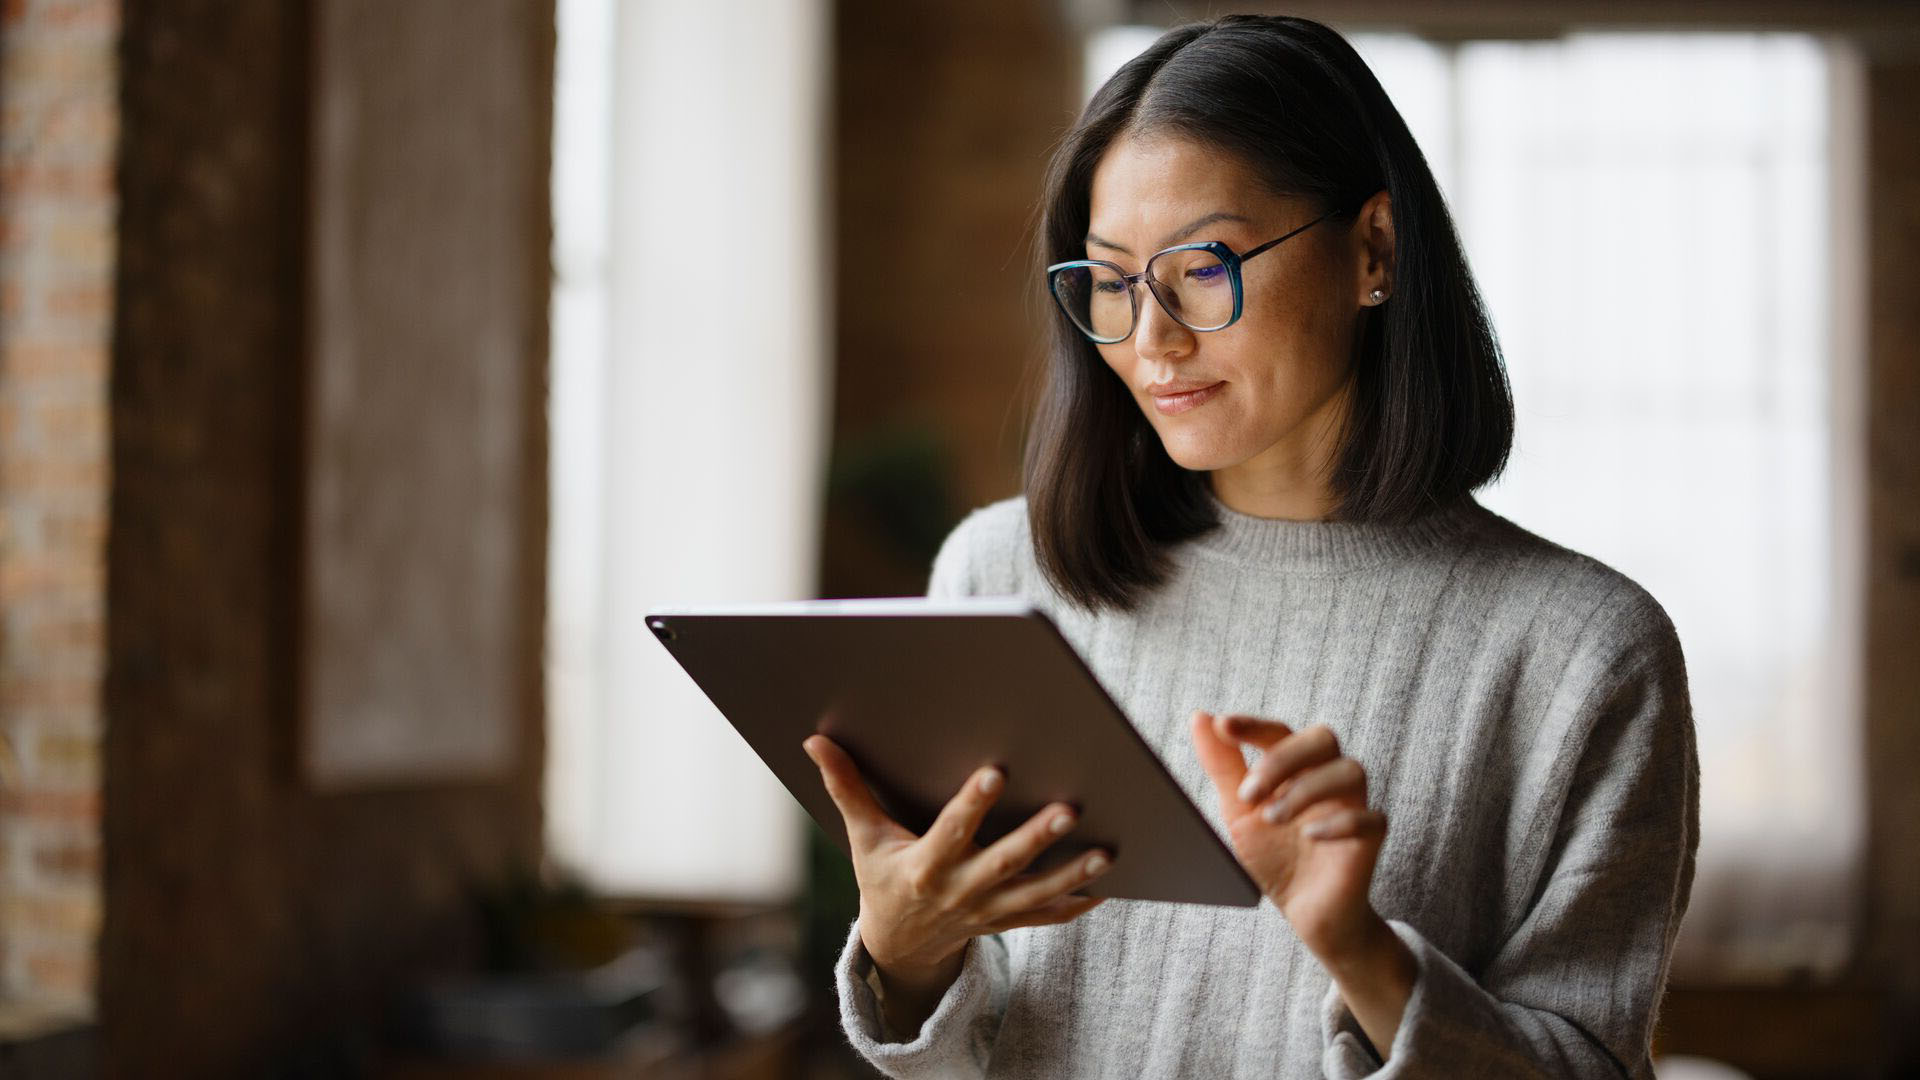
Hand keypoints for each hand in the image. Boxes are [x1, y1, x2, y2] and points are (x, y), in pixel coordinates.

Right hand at [801, 733, 1114, 987]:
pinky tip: (1108, 884)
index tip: (996, 772)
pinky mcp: (1005, 922)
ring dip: (1073, 874)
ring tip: (1106, 852)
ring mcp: (987, 911)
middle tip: (1070, 808)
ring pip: (1036, 895)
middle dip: (1037, 838)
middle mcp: (960, 890)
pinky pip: (1047, 917)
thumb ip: (846, 787)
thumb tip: (814, 739)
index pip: (951, 831)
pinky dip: (1077, 904)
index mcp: (925, 865)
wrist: (898, 943)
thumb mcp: (862, 836)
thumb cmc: (881, 876)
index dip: (972, 804)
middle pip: (1005, 864)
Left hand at [1188, 710, 1387, 962]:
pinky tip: (1310, 836)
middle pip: (1323, 739)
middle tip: (1249, 794)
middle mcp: (1327, 779)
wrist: (1306, 912)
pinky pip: (1371, 817)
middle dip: (1282, 759)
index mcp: (1297, 768)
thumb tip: (1201, 718)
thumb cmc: (1275, 855)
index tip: (1224, 725)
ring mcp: (1352, 806)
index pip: (1280, 732)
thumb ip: (1222, 766)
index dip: (1254, 725)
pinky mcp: (1370, 840)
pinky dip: (1340, 822)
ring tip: (1272, 818)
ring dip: (1306, 790)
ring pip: (1351, 771)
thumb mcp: (1239, 811)